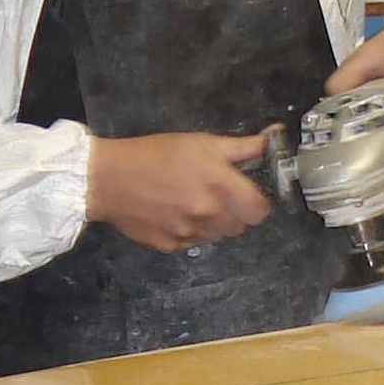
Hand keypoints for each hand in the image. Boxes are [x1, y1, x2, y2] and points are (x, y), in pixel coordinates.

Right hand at [86, 132, 271, 252]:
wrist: (109, 178)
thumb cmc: (156, 153)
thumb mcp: (201, 142)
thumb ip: (242, 147)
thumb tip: (274, 137)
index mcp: (218, 185)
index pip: (260, 211)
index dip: (256, 201)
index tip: (246, 192)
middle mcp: (207, 214)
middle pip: (241, 226)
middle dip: (234, 211)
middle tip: (215, 192)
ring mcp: (188, 234)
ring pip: (219, 236)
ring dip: (213, 222)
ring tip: (191, 200)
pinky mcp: (170, 247)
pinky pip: (194, 243)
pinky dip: (190, 231)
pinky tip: (174, 212)